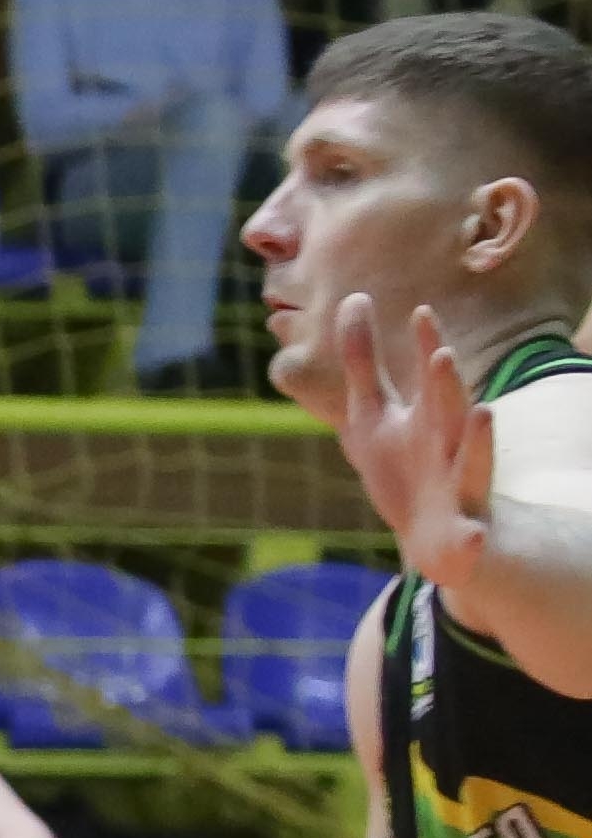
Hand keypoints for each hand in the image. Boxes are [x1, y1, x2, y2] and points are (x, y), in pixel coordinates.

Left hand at [330, 294, 495, 609]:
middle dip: (445, 385)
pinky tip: (477, 536)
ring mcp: (459, 489)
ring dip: (477, 441)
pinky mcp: (464, 533)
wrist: (438, 538)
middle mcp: (450, 446)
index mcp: (428, 419)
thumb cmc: (405, 467)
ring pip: (473, 463)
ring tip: (483, 414)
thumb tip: (354, 299)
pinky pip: (471, 537)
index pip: (429, 379)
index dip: (425, 347)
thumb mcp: (375, 416)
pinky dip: (473, 538)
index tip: (420, 312)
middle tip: (440, 355)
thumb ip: (364, 363)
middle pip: (450, 412)